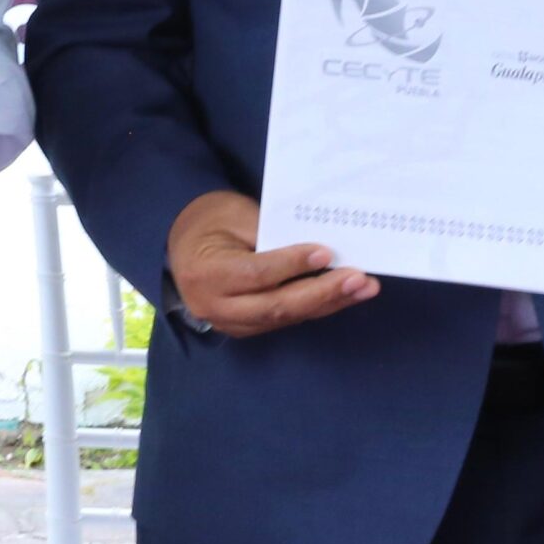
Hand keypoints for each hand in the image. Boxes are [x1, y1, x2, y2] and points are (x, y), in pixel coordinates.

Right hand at [167, 190, 378, 337]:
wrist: (180, 244)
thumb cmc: (210, 221)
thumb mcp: (234, 215)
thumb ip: (270, 234)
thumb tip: (318, 248)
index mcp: (206, 274)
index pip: (257, 273)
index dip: (293, 265)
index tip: (327, 252)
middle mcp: (215, 306)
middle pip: (276, 306)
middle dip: (322, 293)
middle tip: (359, 280)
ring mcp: (230, 323)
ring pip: (285, 318)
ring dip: (328, 304)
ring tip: (363, 289)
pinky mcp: (246, 328)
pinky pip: (284, 320)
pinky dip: (314, 308)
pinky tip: (342, 296)